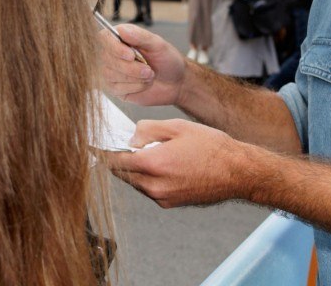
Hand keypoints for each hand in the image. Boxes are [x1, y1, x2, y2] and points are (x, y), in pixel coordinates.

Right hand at [100, 25, 185, 106]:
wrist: (176, 83)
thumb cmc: (167, 60)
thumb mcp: (158, 45)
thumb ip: (141, 37)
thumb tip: (122, 30)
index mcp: (121, 38)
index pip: (104, 38)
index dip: (115, 48)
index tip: (131, 55)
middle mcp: (113, 53)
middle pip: (106, 59)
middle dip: (130, 67)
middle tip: (149, 69)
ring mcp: (112, 71)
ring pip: (110, 75)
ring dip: (134, 78)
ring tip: (150, 75)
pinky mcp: (115, 88)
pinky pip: (116, 88)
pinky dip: (134, 87)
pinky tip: (144, 84)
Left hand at [108, 119, 257, 207]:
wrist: (237, 172)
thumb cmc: (212, 146)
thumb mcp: (178, 126)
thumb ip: (148, 130)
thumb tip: (130, 137)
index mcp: (154, 164)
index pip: (115, 160)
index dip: (102, 151)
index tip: (92, 145)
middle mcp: (154, 186)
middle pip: (122, 173)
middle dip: (117, 159)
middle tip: (117, 144)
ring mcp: (162, 198)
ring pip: (135, 182)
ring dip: (134, 168)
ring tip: (145, 152)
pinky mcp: (170, 203)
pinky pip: (148, 189)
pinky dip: (147, 177)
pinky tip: (160, 164)